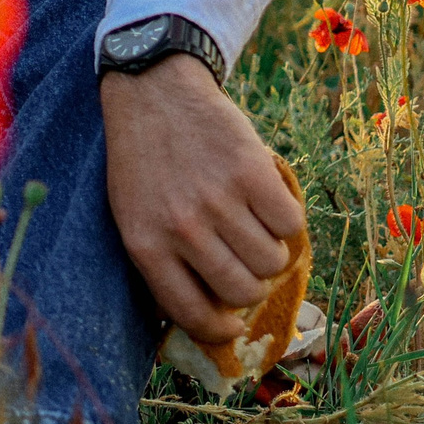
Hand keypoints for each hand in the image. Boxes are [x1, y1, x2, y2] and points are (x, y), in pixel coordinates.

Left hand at [101, 54, 307, 343]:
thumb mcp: (132, 216)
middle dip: (250, 287)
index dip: (219, 329)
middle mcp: (182, 227)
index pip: (192, 313)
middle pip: (243, 292)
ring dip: (270, 252)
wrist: (154, 94)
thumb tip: (207, 319)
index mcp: (145, 244)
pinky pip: (292, 224)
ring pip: (273, 262)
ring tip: (250, 226)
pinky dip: (286, 220)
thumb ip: (163, 264)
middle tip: (244, 263)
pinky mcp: (252, 172)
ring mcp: (219, 199)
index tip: (232, 326)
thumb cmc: (143, 164)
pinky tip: (265, 202)